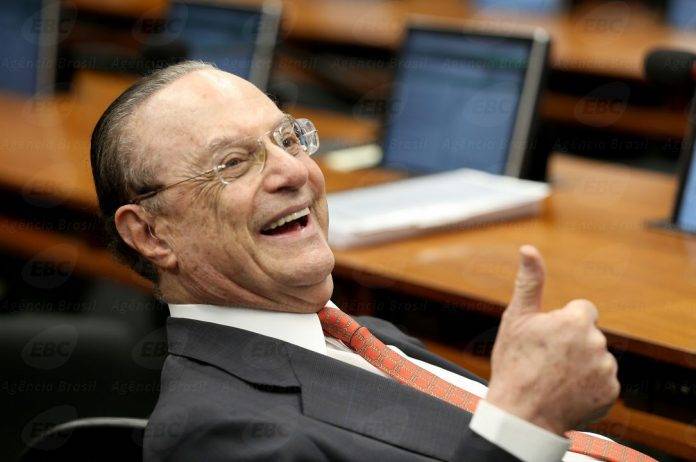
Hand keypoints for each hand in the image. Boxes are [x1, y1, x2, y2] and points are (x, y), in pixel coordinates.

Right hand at [486, 245, 619, 434]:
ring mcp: (605, 370)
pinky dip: (588, 386)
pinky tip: (567, 391)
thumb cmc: (514, 364)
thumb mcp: (516, 319)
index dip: (562, 323)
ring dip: (581, 364)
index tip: (546, 339)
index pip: (582, 310)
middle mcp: (597, 343)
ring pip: (596, 358)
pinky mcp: (610, 393)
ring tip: (555, 378)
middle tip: (546, 361)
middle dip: (572, 344)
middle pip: (588, 335)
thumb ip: (529, 282)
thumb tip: (528, 249)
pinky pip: (602, 382)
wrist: (521, 413)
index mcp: (576, 321)